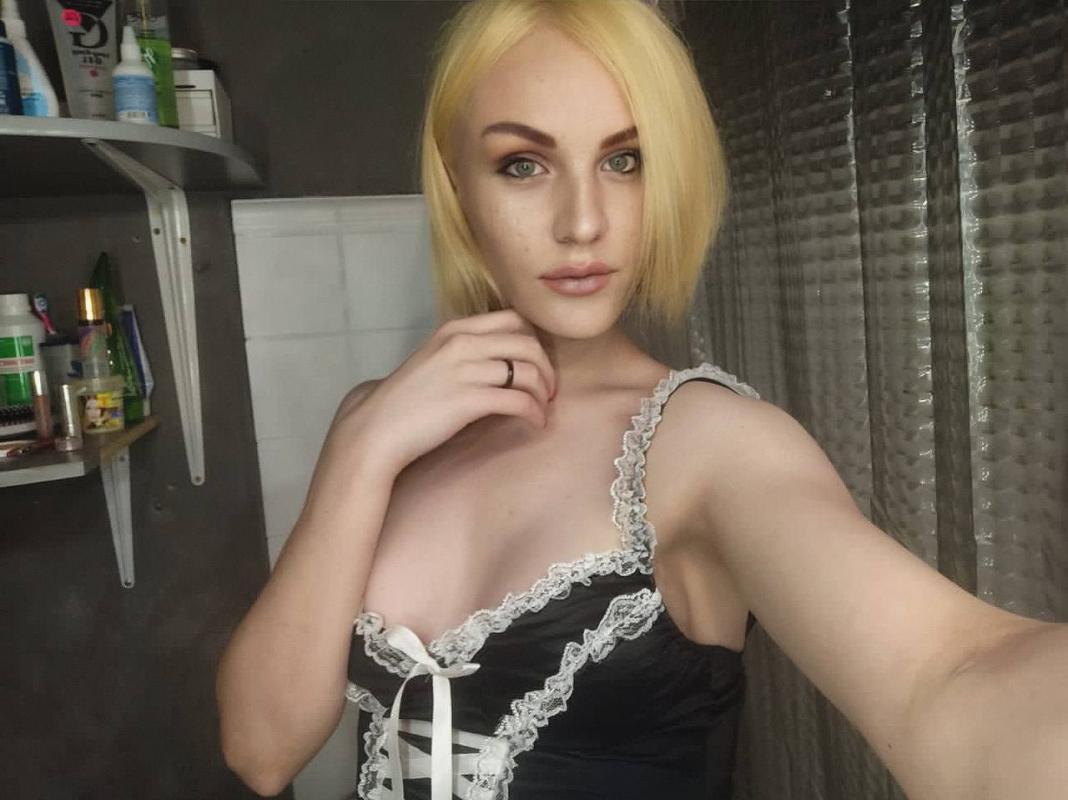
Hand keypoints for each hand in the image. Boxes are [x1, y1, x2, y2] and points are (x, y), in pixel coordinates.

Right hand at [328, 308, 556, 478]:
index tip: (537, 364)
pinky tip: (535, 422)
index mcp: (454, 330)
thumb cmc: (406, 400)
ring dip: (543, 392)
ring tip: (542, 408)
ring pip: (527, 372)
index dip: (534, 341)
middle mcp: (461, 343)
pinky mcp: (468, 401)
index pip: (514, 319)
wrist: (377, 427)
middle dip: (546, 368)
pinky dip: (534, 412)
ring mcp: (464, 371)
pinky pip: (518, 400)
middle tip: (548, 390)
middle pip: (528, 344)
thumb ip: (465, 352)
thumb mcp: (434, 360)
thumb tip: (502, 359)